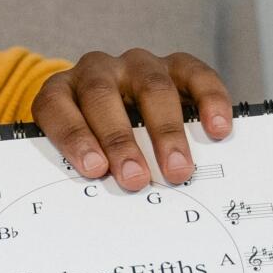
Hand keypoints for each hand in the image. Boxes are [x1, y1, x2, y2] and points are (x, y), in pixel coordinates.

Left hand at [31, 51, 232, 192]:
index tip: (93, 169)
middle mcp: (98, 72)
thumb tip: (101, 207)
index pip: (56, 106)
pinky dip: (209, 101)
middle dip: (119, 141)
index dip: (73, 136)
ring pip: (151, 86)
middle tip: (135, 179)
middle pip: (102, 96)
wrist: (125, 111)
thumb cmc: (99, 143)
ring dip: (166, 131)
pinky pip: (195, 74)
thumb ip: (89, 168)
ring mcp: (137, 65)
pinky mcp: (176, 66)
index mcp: (63, 91)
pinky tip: (217, 129)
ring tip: (177, 169)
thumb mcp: (85, 154)